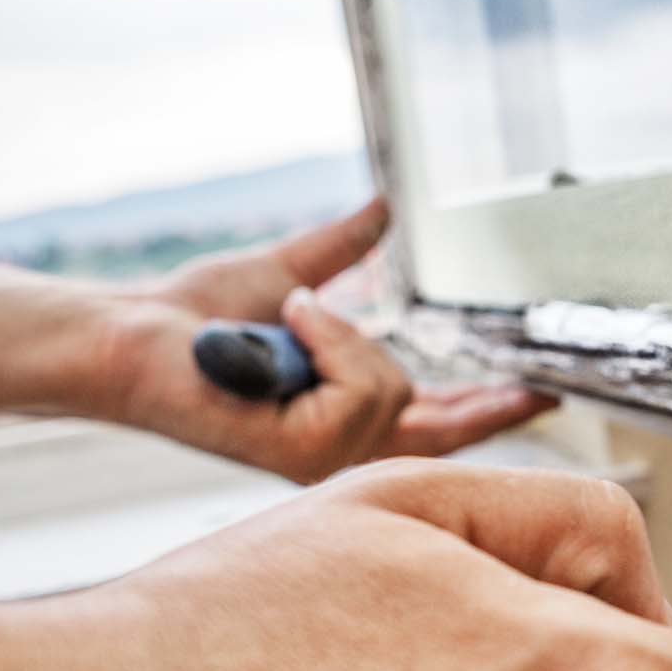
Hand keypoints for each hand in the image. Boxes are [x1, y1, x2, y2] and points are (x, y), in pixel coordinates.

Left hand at [99, 199, 555, 481]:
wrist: (133, 335)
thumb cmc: (192, 320)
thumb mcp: (289, 275)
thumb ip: (340, 252)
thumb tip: (382, 210)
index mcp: (344, 420)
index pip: (436, 423)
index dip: (490, 409)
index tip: (538, 394)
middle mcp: (343, 453)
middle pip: (441, 427)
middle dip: (487, 406)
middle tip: (538, 392)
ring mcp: (327, 460)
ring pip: (392, 386)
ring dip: (337, 333)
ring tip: (283, 321)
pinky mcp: (308, 453)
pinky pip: (362, 384)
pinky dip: (325, 341)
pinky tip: (282, 336)